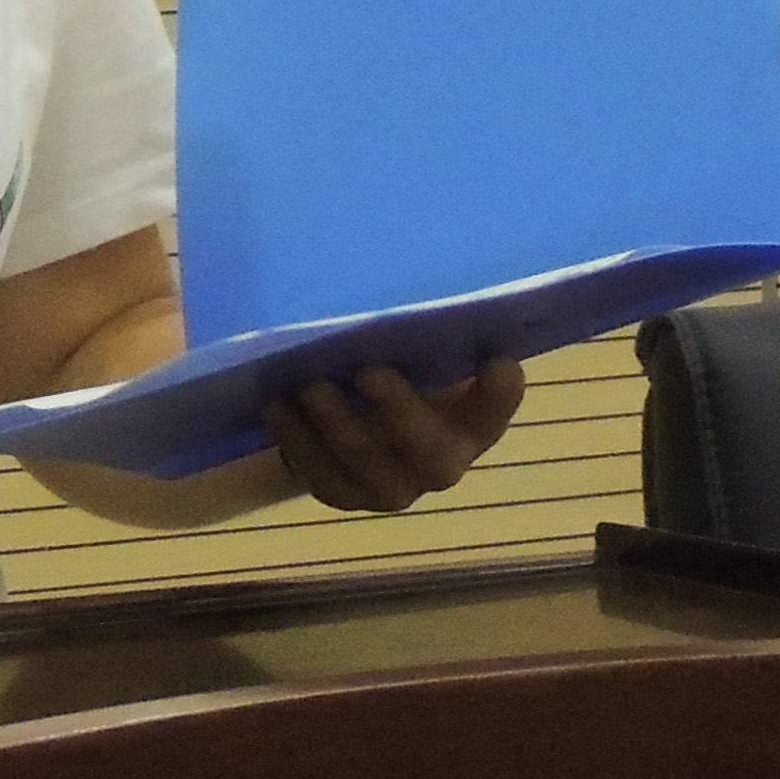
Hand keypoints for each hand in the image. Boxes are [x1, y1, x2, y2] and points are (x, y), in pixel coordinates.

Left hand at [265, 357, 526, 514]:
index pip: (499, 407)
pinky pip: (323, 479)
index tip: (496, 360)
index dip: (500, 392)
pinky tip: (279, 408)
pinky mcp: (346, 497)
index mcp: (474, 420)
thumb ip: (424, 331)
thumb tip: (404, 281)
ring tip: (309, 386)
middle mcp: (443, 463)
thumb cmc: (401, 368)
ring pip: (368, 469)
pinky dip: (298, 443)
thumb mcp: (418, 349)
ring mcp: (394, 488)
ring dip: (335, 427)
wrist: (360, 420)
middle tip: (368, 371)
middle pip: (431, 453)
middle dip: (398, 412)